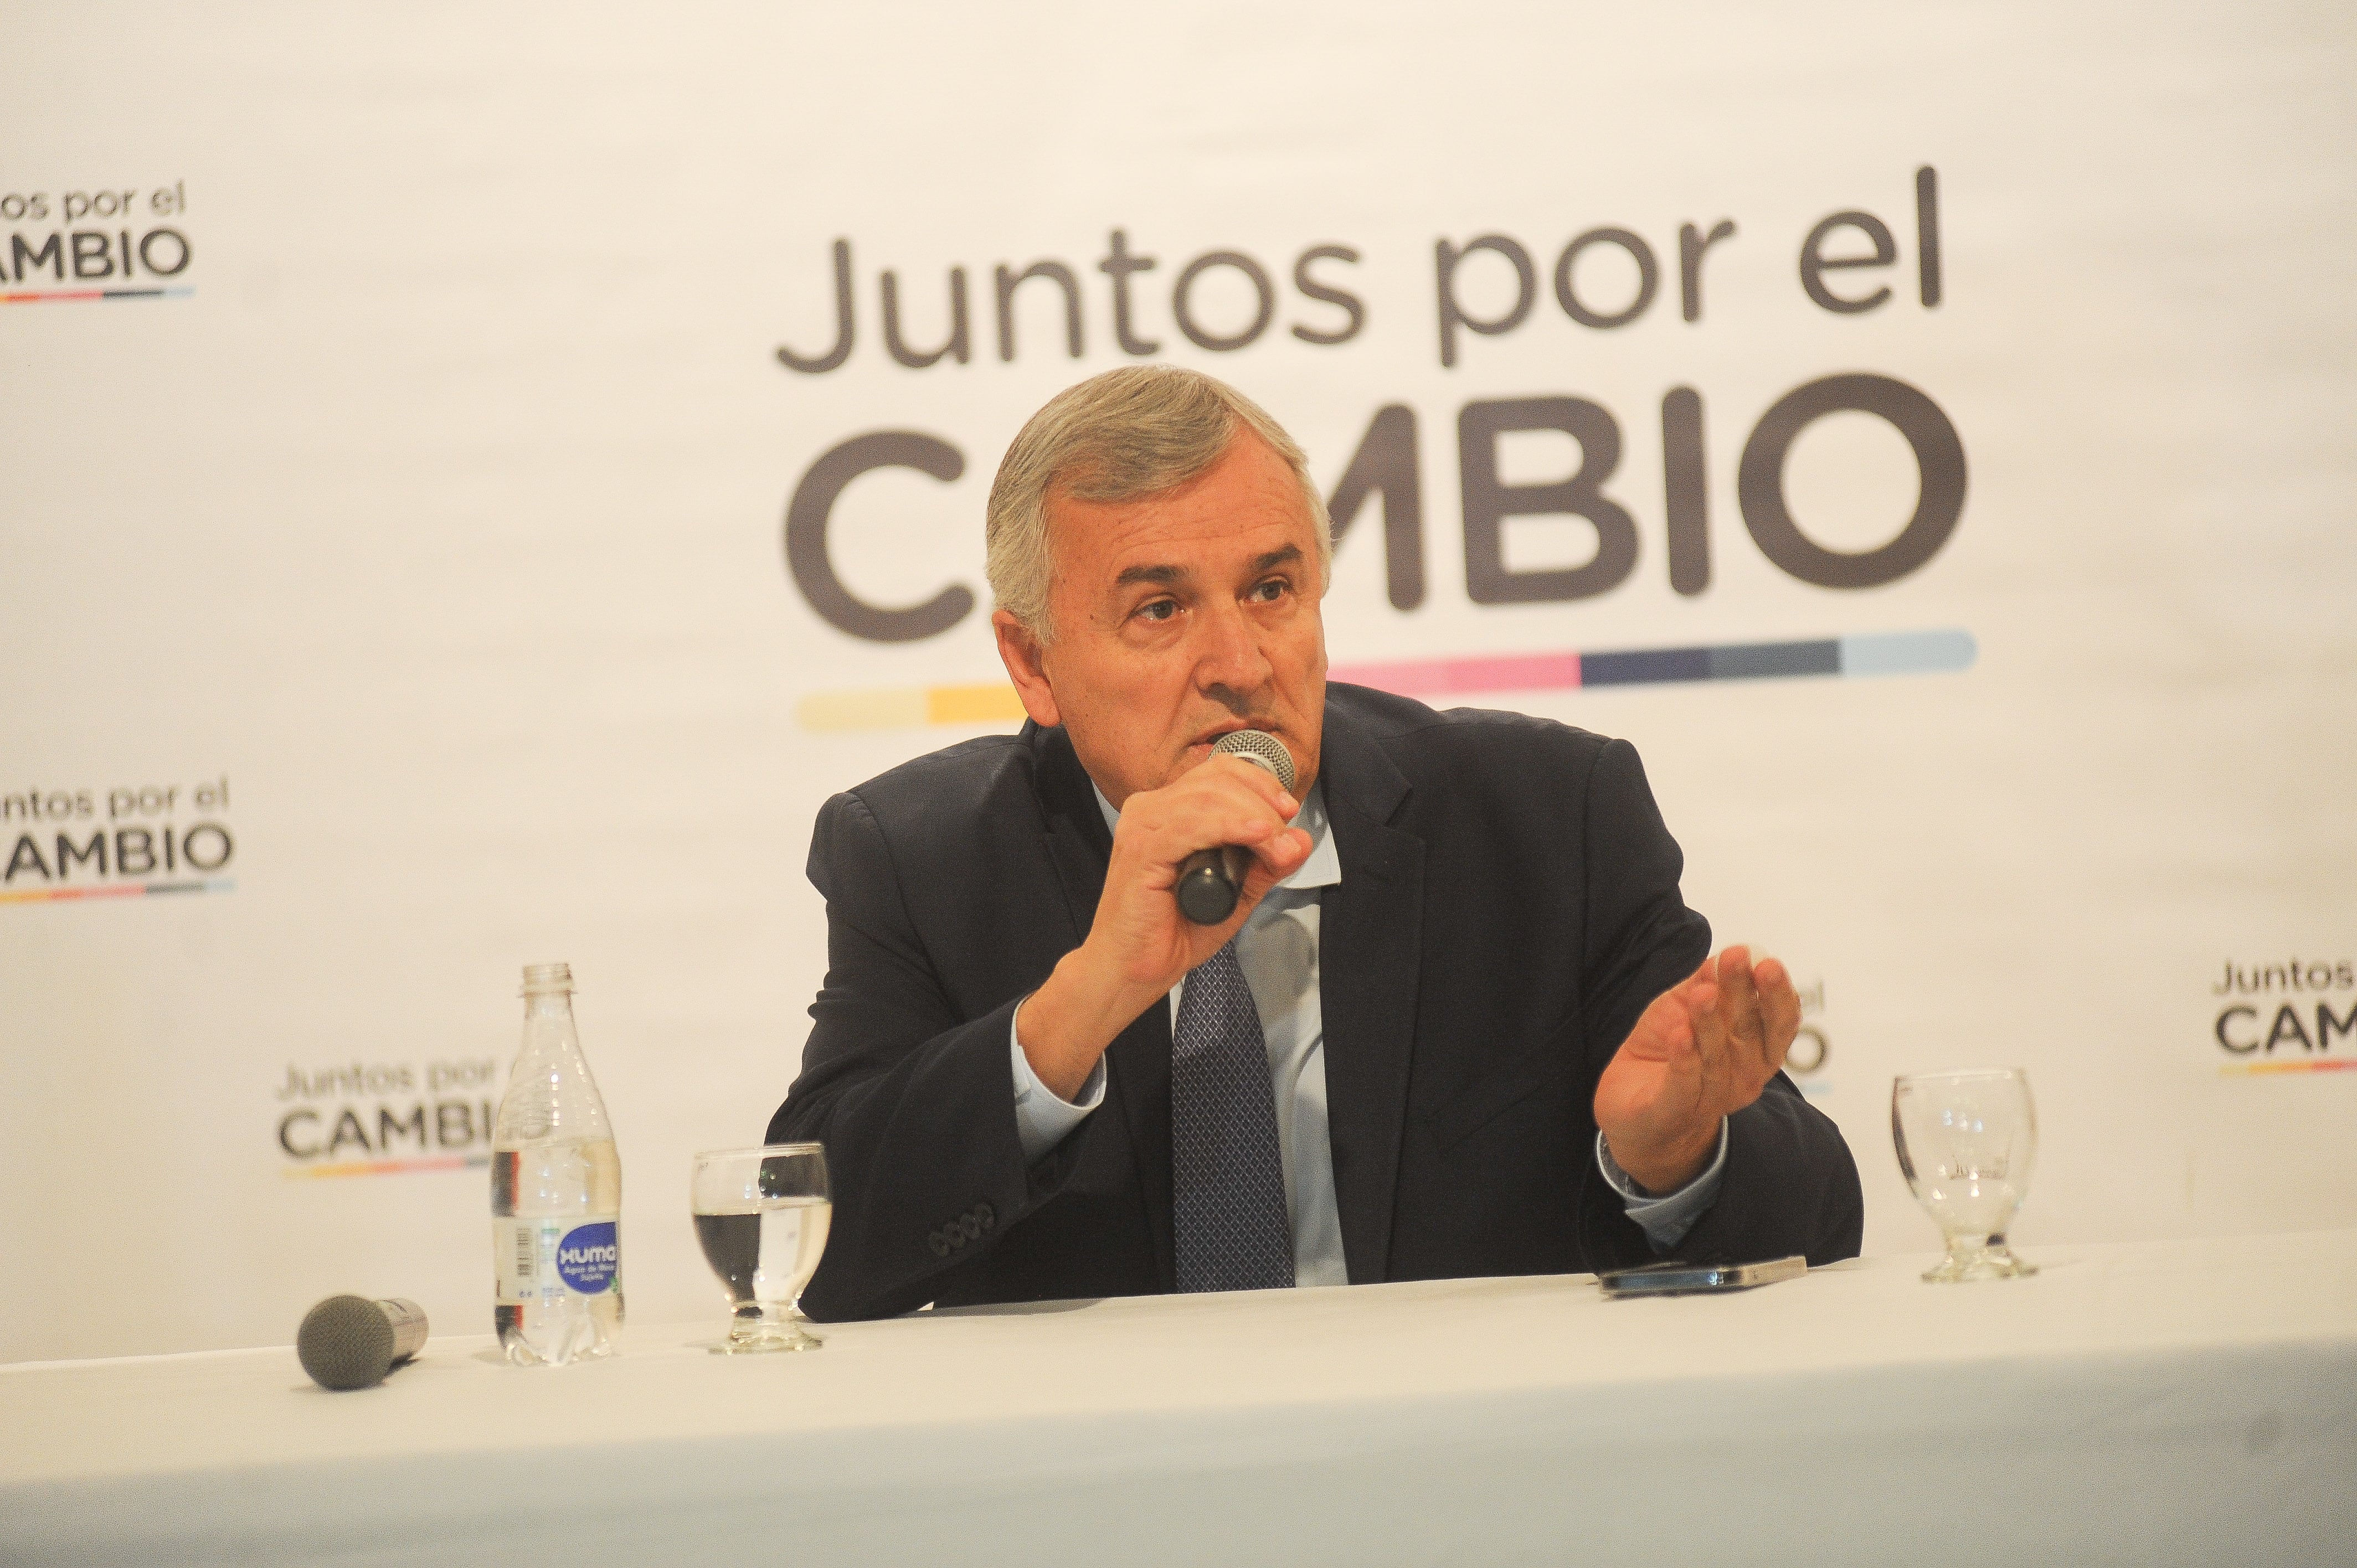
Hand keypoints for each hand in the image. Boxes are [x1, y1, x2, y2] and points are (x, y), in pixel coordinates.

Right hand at [1017, 755, 1312, 1096]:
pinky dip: (1230, 826)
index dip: (1260, 783)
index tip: (1288, 810)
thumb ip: (1266, 866)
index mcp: (1167, 810)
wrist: (1132, 970)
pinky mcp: (1140, 850)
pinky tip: (1256, 835)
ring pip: (1208, 797)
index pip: (1218, 771)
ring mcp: (1141, 826)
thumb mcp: (1235, 893)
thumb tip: (1300, 839)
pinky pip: (1192, 824)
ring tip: (1276, 846)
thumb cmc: (1171, 933)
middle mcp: (1149, 810)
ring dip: (1255, 817)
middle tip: (1285, 840)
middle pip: (1217, 779)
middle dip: (1264, 803)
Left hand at [1592, 946, 1799, 1194]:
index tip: (1766, 962)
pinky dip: (1684, 1061)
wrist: (1632, 1109)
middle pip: (1748, 1032)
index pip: (1778, 1022)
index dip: (1776, 994)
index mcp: (1756, 1049)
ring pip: (1716, 1057)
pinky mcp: (1674, 1112)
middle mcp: (1744, 1076)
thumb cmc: (1671, 1051)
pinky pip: (1684, 1085)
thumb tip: (1727, 952)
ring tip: (1702, 992)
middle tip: (1737, 958)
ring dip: (1710, 1023)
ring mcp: (1711, 1098)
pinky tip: (1681, 1034)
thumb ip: (1705, 981)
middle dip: (1743, 993)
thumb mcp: (1684, 1007)